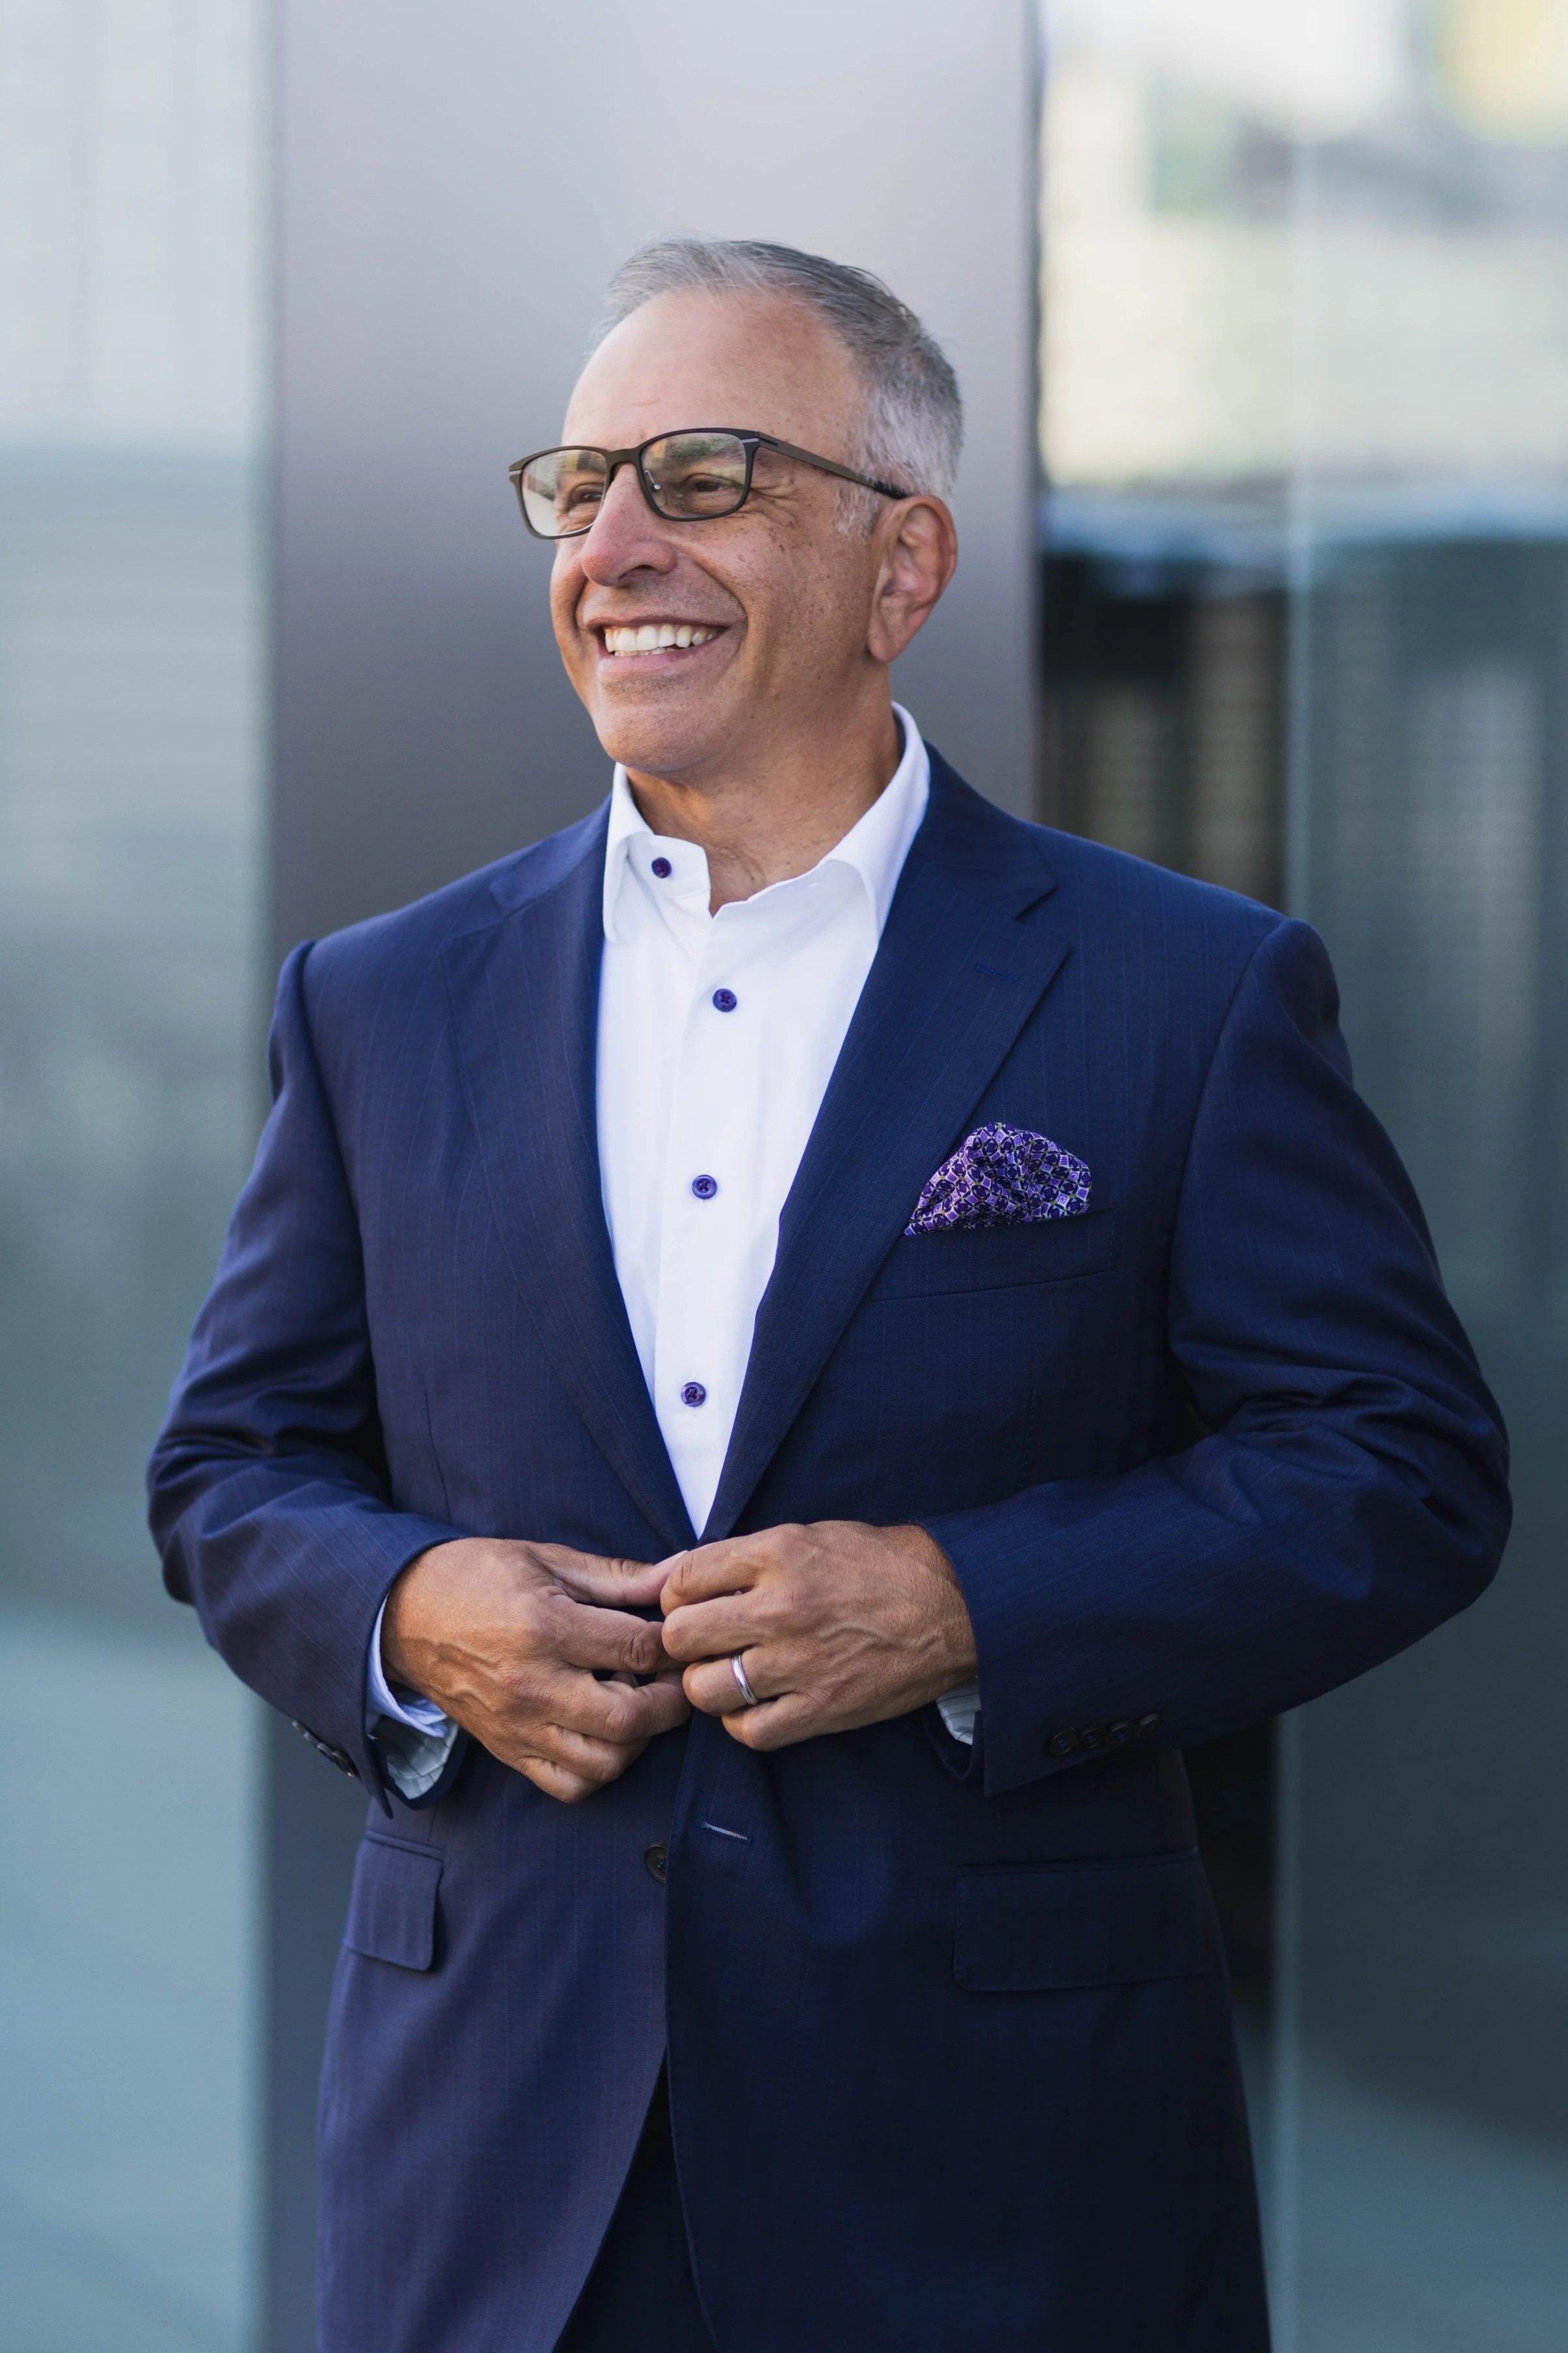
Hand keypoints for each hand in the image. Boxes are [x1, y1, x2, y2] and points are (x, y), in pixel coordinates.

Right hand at [383, 1538, 690, 1802]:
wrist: (404, 1614)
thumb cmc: (477, 1577)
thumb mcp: (547, 1559)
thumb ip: (616, 1576)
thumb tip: (675, 1579)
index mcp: (544, 1627)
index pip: (635, 1649)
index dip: (673, 1644)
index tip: (681, 1636)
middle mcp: (532, 1685)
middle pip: (628, 1718)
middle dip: (669, 1701)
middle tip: (671, 1677)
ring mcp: (518, 1726)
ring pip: (605, 1762)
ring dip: (638, 1738)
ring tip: (635, 1702)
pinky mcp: (508, 1750)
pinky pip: (569, 1785)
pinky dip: (600, 1768)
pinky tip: (604, 1733)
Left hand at [659, 1520, 976, 1750]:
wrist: (954, 1606)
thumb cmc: (881, 1565)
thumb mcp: (811, 1535)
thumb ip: (747, 1556)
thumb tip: (680, 1576)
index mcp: (777, 1554)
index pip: (682, 1580)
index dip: (676, 1596)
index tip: (690, 1604)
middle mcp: (780, 1607)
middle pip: (681, 1636)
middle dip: (684, 1641)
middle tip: (704, 1643)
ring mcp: (799, 1662)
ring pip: (705, 1688)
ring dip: (708, 1684)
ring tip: (727, 1675)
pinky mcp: (822, 1708)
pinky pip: (749, 1730)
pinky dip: (741, 1723)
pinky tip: (755, 1705)